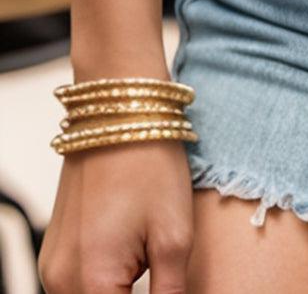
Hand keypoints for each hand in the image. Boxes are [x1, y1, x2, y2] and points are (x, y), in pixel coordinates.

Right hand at [38, 140, 192, 293]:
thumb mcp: (175, 238)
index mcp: (91, 281)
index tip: (170, 286)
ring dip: (120, 293)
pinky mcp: (54, 251)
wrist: (118, 112)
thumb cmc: (150, 165)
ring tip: (150, 265)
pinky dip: (104, 282)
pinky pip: (79, 285)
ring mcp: (53, 265)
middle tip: (163, 273)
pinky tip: (132, 260)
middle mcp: (60, 280)